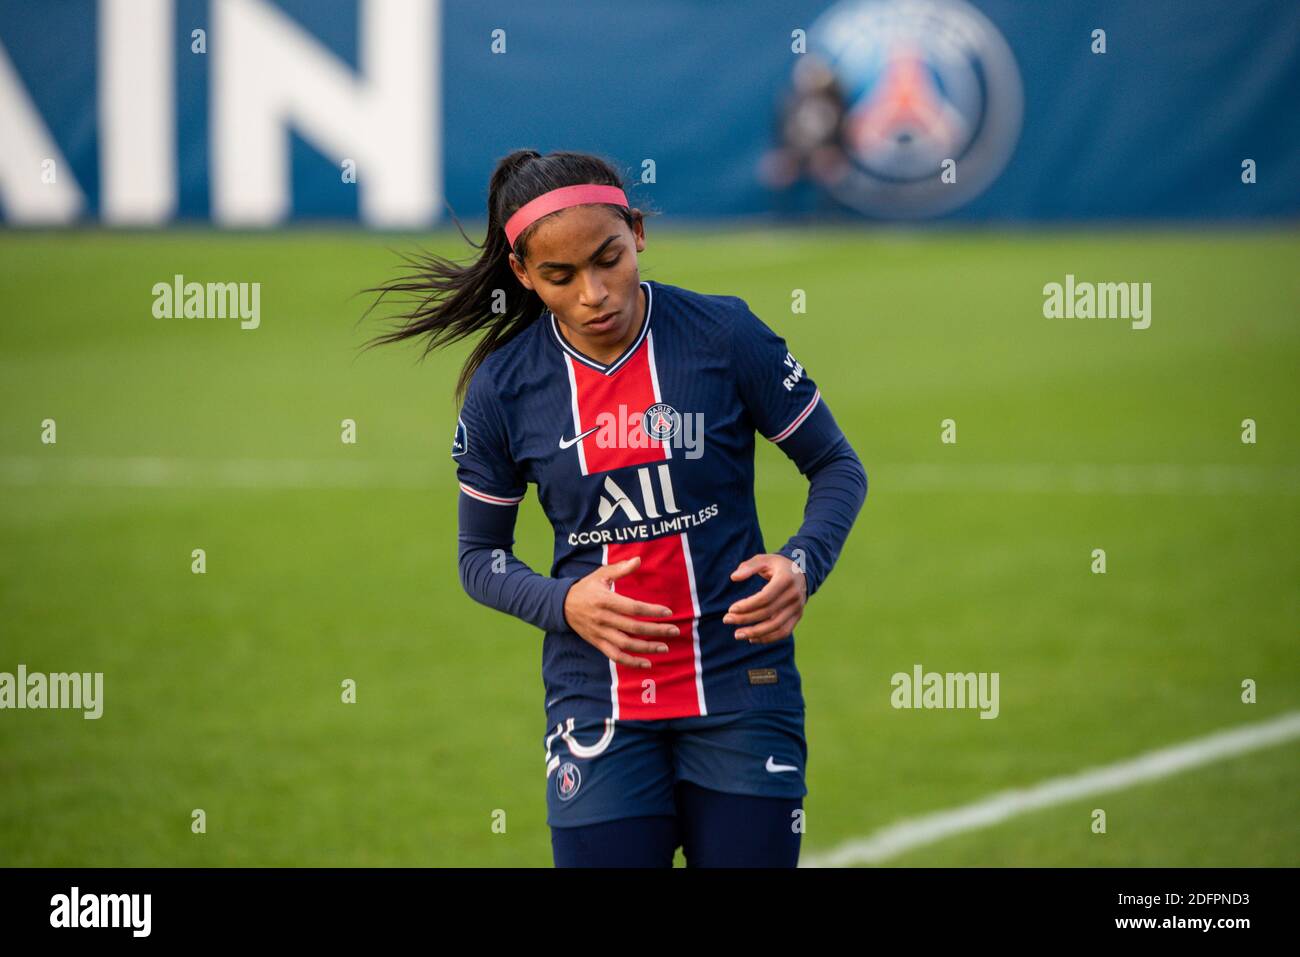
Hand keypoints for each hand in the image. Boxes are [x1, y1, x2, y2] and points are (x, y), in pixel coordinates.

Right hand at [562, 555, 679, 668]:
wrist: (562, 606)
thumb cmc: (586, 588)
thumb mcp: (601, 574)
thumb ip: (620, 569)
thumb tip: (639, 559)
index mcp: (605, 600)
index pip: (632, 608)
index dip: (651, 611)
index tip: (667, 612)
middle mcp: (603, 618)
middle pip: (633, 627)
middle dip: (656, 630)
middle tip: (674, 631)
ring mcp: (600, 633)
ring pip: (626, 645)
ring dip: (647, 648)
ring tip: (664, 647)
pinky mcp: (598, 643)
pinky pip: (615, 656)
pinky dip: (631, 662)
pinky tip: (647, 663)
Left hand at [723, 553, 806, 643]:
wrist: (801, 572)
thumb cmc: (777, 565)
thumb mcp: (764, 559)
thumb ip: (749, 567)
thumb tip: (734, 577)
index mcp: (786, 579)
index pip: (765, 598)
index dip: (747, 605)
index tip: (731, 609)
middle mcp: (794, 595)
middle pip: (768, 613)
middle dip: (745, 619)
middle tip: (726, 620)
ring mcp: (797, 608)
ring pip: (776, 626)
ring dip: (755, 633)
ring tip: (737, 634)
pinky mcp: (797, 617)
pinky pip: (783, 632)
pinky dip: (768, 638)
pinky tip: (752, 638)